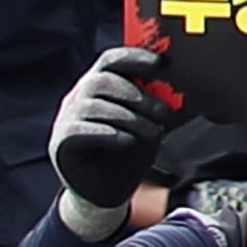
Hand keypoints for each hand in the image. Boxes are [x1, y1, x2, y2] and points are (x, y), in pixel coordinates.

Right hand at [49, 48, 179, 226]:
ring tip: (152, 133)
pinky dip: (110, 133)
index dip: (135, 57)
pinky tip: (127, 141)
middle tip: (164, 113)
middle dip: (139, 95)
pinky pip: (81, 129)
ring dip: (130, 118)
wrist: (110, 189)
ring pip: (95, 105)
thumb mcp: (150, 121)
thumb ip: (159, 101)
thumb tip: (185, 85)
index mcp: (100, 84)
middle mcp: (78, 97)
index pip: (111, 60)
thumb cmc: (131, 149)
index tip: (161, 64)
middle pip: (102, 80)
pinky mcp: (61, 142)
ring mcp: (66, 118)